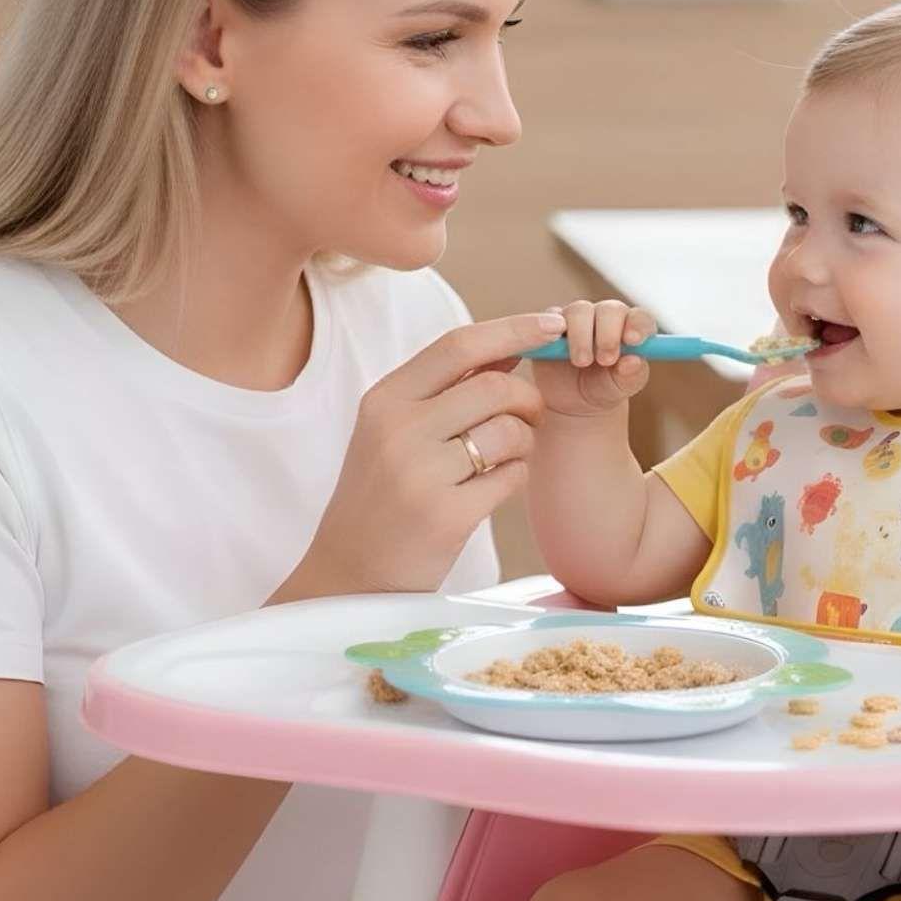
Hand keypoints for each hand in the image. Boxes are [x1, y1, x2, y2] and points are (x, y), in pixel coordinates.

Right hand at [276, 311, 564, 599]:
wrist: (350, 576)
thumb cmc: (382, 498)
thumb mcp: (393, 433)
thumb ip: (443, 390)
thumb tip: (508, 346)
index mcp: (384, 400)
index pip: (458, 345)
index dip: (513, 329)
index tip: (550, 324)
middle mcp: (398, 430)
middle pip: (494, 386)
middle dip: (527, 399)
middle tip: (530, 416)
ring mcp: (420, 474)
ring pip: (509, 431)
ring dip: (524, 442)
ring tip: (505, 459)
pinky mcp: (446, 516)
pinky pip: (512, 477)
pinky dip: (515, 477)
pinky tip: (493, 489)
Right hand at [530, 299, 655, 417]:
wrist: (572, 401)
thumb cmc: (604, 389)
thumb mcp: (620, 388)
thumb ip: (630, 376)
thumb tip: (633, 361)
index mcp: (630, 328)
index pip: (640, 318)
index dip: (637, 325)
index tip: (633, 341)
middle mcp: (606, 318)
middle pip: (610, 309)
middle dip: (609, 333)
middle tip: (606, 359)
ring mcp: (578, 318)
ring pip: (579, 310)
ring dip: (581, 336)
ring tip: (582, 362)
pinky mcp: (551, 324)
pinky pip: (550, 319)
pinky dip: (553, 331)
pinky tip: (556, 350)